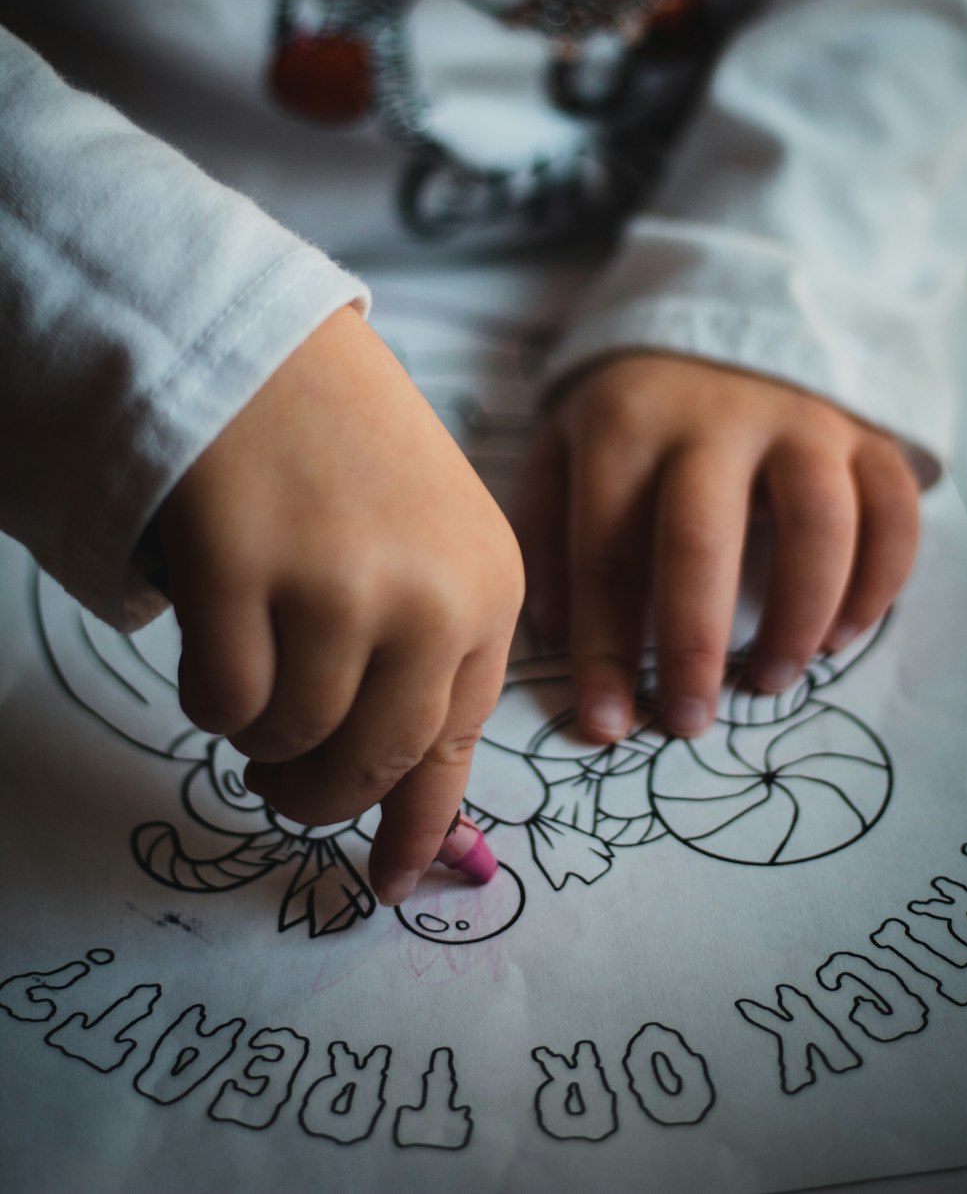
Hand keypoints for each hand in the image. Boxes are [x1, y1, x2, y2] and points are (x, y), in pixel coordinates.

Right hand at [156, 306, 523, 904]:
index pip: (458, 745)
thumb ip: (429, 655)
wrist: (270, 349)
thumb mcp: (434, 545)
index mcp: (492, 589)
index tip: (392, 884)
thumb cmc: (352, 454)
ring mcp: (340, 583)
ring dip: (260, 729)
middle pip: (371, 763)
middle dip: (318, 795)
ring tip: (254, 665)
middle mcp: (433, 595)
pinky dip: (207, 690)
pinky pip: (219, 703)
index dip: (419, 828)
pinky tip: (216, 630)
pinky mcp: (247, 570)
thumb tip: (400, 799)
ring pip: (289, 739)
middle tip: (282, 783)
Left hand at [514, 353, 919, 742]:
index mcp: (626, 424)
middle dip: (692, 644)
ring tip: (771, 681)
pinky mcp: (866, 432)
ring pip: (816, 525)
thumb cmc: (634, 406)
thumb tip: (553, 633)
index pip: (606, 549)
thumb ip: (549, 528)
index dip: (603, 647)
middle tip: (689, 721)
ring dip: (797, 618)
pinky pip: (893, 512)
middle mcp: (714, 419)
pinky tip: (840, 636)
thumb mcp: (565, 443)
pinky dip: (878, 585)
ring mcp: (801, 419)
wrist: (726, 315)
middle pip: (702, 538)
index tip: (604, 725)